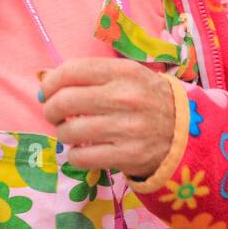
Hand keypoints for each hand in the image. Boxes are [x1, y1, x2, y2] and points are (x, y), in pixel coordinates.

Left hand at [40, 57, 175, 178]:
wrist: (184, 131)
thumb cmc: (147, 99)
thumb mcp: (127, 77)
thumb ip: (90, 75)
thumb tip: (44, 78)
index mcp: (124, 72)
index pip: (71, 71)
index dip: (50, 82)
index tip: (47, 92)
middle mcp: (125, 97)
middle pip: (65, 101)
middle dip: (51, 110)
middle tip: (55, 115)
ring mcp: (127, 128)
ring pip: (69, 131)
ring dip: (63, 134)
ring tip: (73, 133)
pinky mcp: (127, 155)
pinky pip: (81, 157)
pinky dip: (74, 155)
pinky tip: (83, 150)